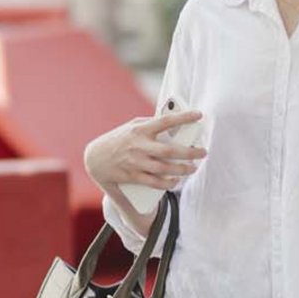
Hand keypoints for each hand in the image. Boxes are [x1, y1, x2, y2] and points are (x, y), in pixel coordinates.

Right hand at [83, 112, 205, 196]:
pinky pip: (155, 182)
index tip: (199, 115)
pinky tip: (176, 180)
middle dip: (190, 152)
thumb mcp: (132, 127)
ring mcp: (136, 162)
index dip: (183, 117)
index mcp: (140, 130)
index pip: (165, 121)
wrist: (96, 158)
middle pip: (169, 150)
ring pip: (164, 169)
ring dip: (182, 169)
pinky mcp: (133, 176)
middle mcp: (139, 146)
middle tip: (203, 152)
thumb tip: (174, 124)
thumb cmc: (119, 140)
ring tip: (193, 168)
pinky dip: (168, 183)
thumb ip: (151, 125)